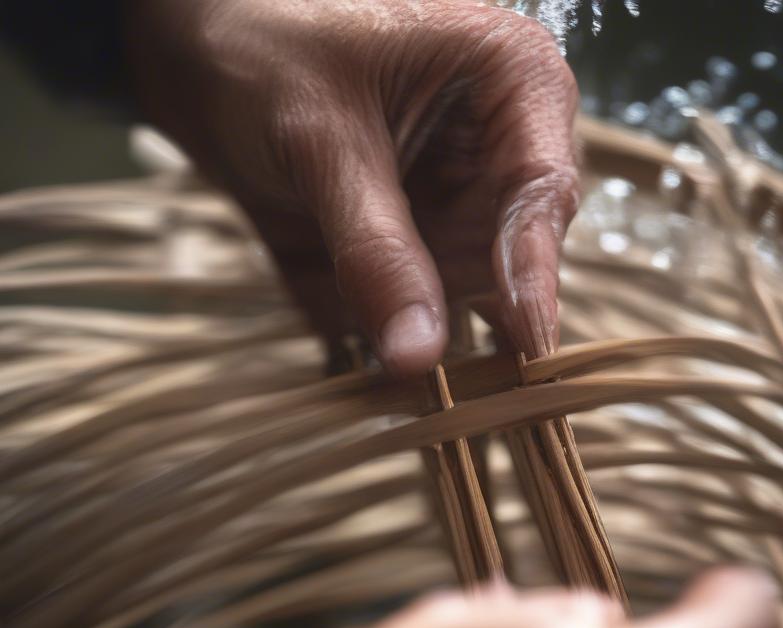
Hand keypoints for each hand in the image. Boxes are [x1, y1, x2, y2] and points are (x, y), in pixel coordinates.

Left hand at [127, 0, 578, 373]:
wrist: (202, 60)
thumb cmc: (265, 49)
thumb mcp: (321, 142)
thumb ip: (375, 250)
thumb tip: (418, 358)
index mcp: (512, 82)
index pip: (543, 188)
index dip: (536, 269)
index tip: (527, 340)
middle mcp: (504, 153)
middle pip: (519, 256)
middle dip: (487, 315)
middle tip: (469, 382)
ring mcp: (465, 210)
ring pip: (476, 298)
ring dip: (441, 338)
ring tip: (413, 387)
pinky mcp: (426, 253)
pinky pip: (429, 314)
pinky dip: (403, 343)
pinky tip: (383, 376)